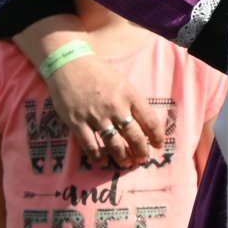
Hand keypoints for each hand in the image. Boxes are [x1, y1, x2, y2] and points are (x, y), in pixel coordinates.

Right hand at [47, 44, 164, 167]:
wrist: (69, 64)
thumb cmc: (98, 72)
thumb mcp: (123, 82)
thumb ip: (133, 101)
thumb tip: (144, 122)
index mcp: (130, 95)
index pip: (150, 120)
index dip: (157, 135)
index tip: (159, 145)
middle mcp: (116, 107)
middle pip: (134, 135)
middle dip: (141, 150)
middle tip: (143, 159)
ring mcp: (96, 115)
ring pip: (114, 143)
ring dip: (122, 156)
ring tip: (126, 163)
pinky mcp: (77, 122)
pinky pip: (90, 144)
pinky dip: (97, 156)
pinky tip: (103, 162)